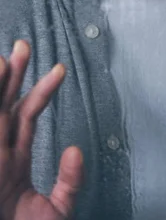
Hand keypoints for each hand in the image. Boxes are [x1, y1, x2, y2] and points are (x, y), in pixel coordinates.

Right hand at [0, 40, 83, 219]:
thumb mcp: (57, 210)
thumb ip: (70, 181)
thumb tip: (76, 151)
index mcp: (15, 162)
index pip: (28, 116)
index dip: (43, 91)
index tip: (60, 69)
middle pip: (5, 105)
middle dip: (12, 75)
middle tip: (22, 45)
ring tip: (2, 58)